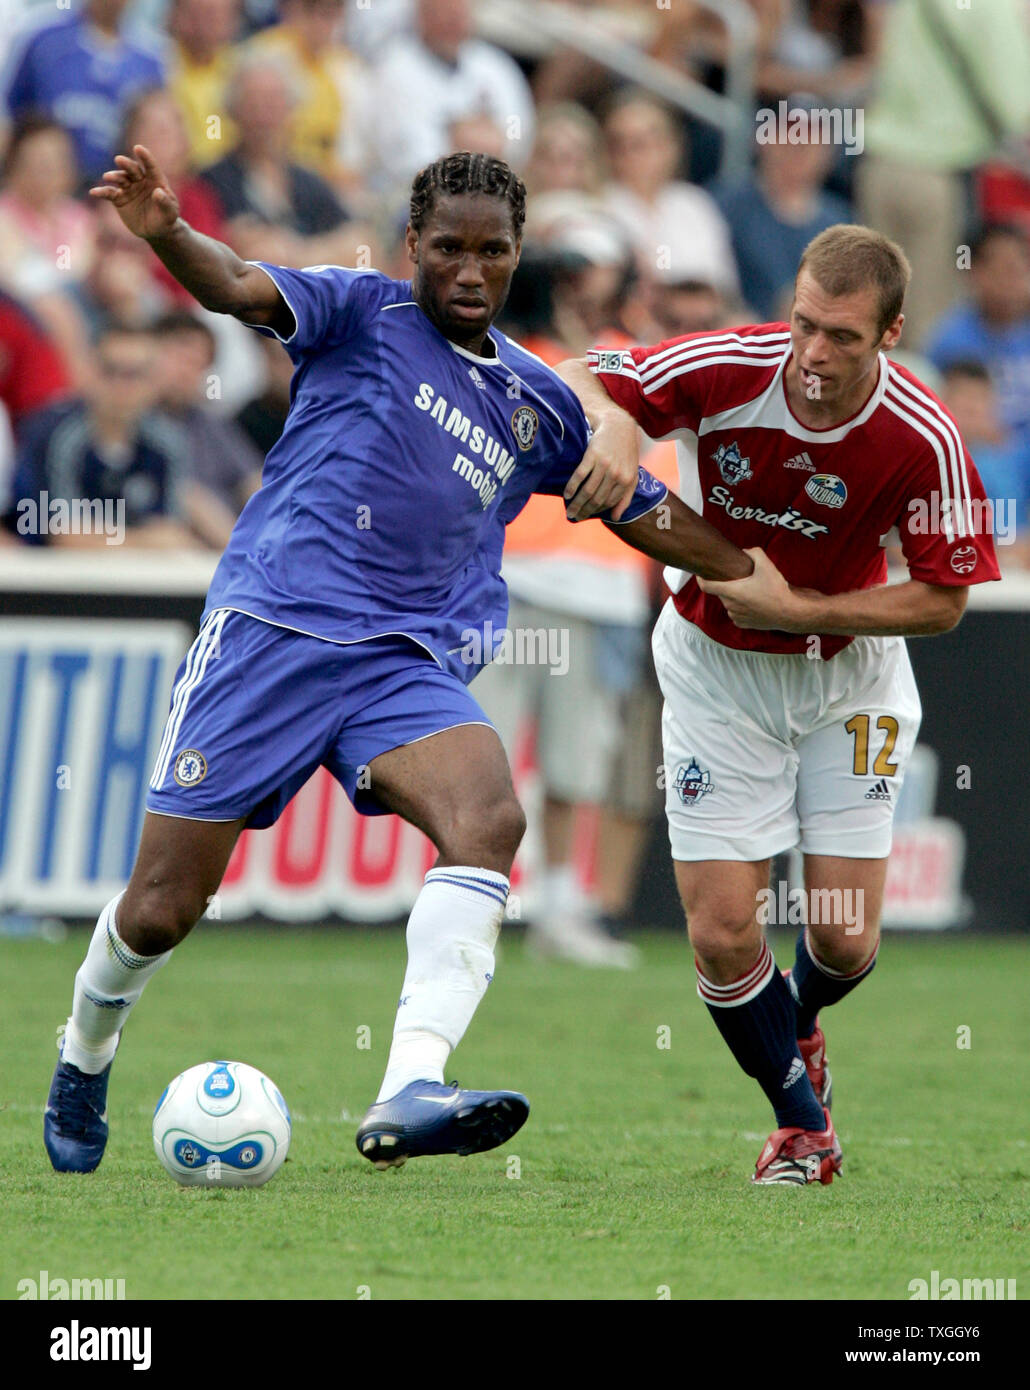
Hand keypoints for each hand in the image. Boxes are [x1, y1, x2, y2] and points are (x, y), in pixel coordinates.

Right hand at [89, 145, 180, 241]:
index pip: (150, 167)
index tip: (138, 148)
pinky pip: (109, 193)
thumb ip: (165, 202)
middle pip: (132, 170)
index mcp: (155, 180)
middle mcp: (140, 181)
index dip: (145, 157)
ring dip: (114, 176)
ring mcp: (128, 188)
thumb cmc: (166, 218)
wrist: (156, 230)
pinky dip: (101, 192)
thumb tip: (158, 192)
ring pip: (120, 178)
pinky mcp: (119, 198)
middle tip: (119, 160)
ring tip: (108, 177)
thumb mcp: (170, 213)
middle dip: (126, 164)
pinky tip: (94, 192)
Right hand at [563, 407, 638, 520]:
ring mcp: (605, 465)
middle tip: (574, 517)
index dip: (596, 511)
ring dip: (576, 503)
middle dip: (584, 511)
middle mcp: (617, 474)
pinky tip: (566, 494)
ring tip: (569, 510)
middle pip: (597, 499)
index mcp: (627, 481)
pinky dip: (572, 487)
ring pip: (588, 491)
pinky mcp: (593, 455)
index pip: (608, 503)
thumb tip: (616, 518)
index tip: (585, 515)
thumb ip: (626, 497)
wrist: (619, 425)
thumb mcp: (632, 474)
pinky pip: (580, 475)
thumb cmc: (625, 452)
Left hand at [697, 548, 819, 630]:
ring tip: (751, 591)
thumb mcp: (766, 564)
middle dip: (727, 585)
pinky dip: (741, 607)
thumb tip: (745, 552)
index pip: (706, 586)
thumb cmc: (777, 589)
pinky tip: (754, 603)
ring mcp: (736, 616)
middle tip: (740, 579)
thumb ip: (753, 552)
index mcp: (731, 592)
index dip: (700, 578)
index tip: (700, 573)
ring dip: (735, 597)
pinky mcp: (743, 624)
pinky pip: (736, 613)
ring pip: (729, 603)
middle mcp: (730, 606)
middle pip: (721, 592)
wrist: (790, 612)